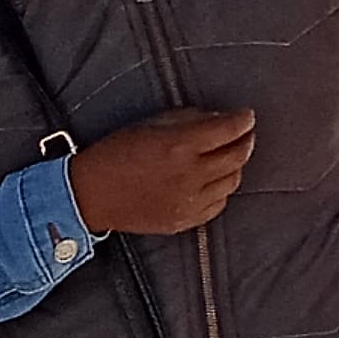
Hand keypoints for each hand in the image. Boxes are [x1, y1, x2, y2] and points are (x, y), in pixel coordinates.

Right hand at [67, 108, 255, 235]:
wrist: (92, 196)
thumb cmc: (116, 154)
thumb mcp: (149, 125)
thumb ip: (188, 120)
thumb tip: (218, 118)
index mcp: (179, 146)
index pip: (228, 130)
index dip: (242, 120)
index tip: (246, 116)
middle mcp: (190, 175)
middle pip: (237, 157)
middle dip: (246, 141)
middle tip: (244, 134)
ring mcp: (190, 202)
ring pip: (232, 182)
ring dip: (235, 165)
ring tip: (229, 155)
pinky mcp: (185, 221)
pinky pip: (218, 204)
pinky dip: (222, 189)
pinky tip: (215, 180)